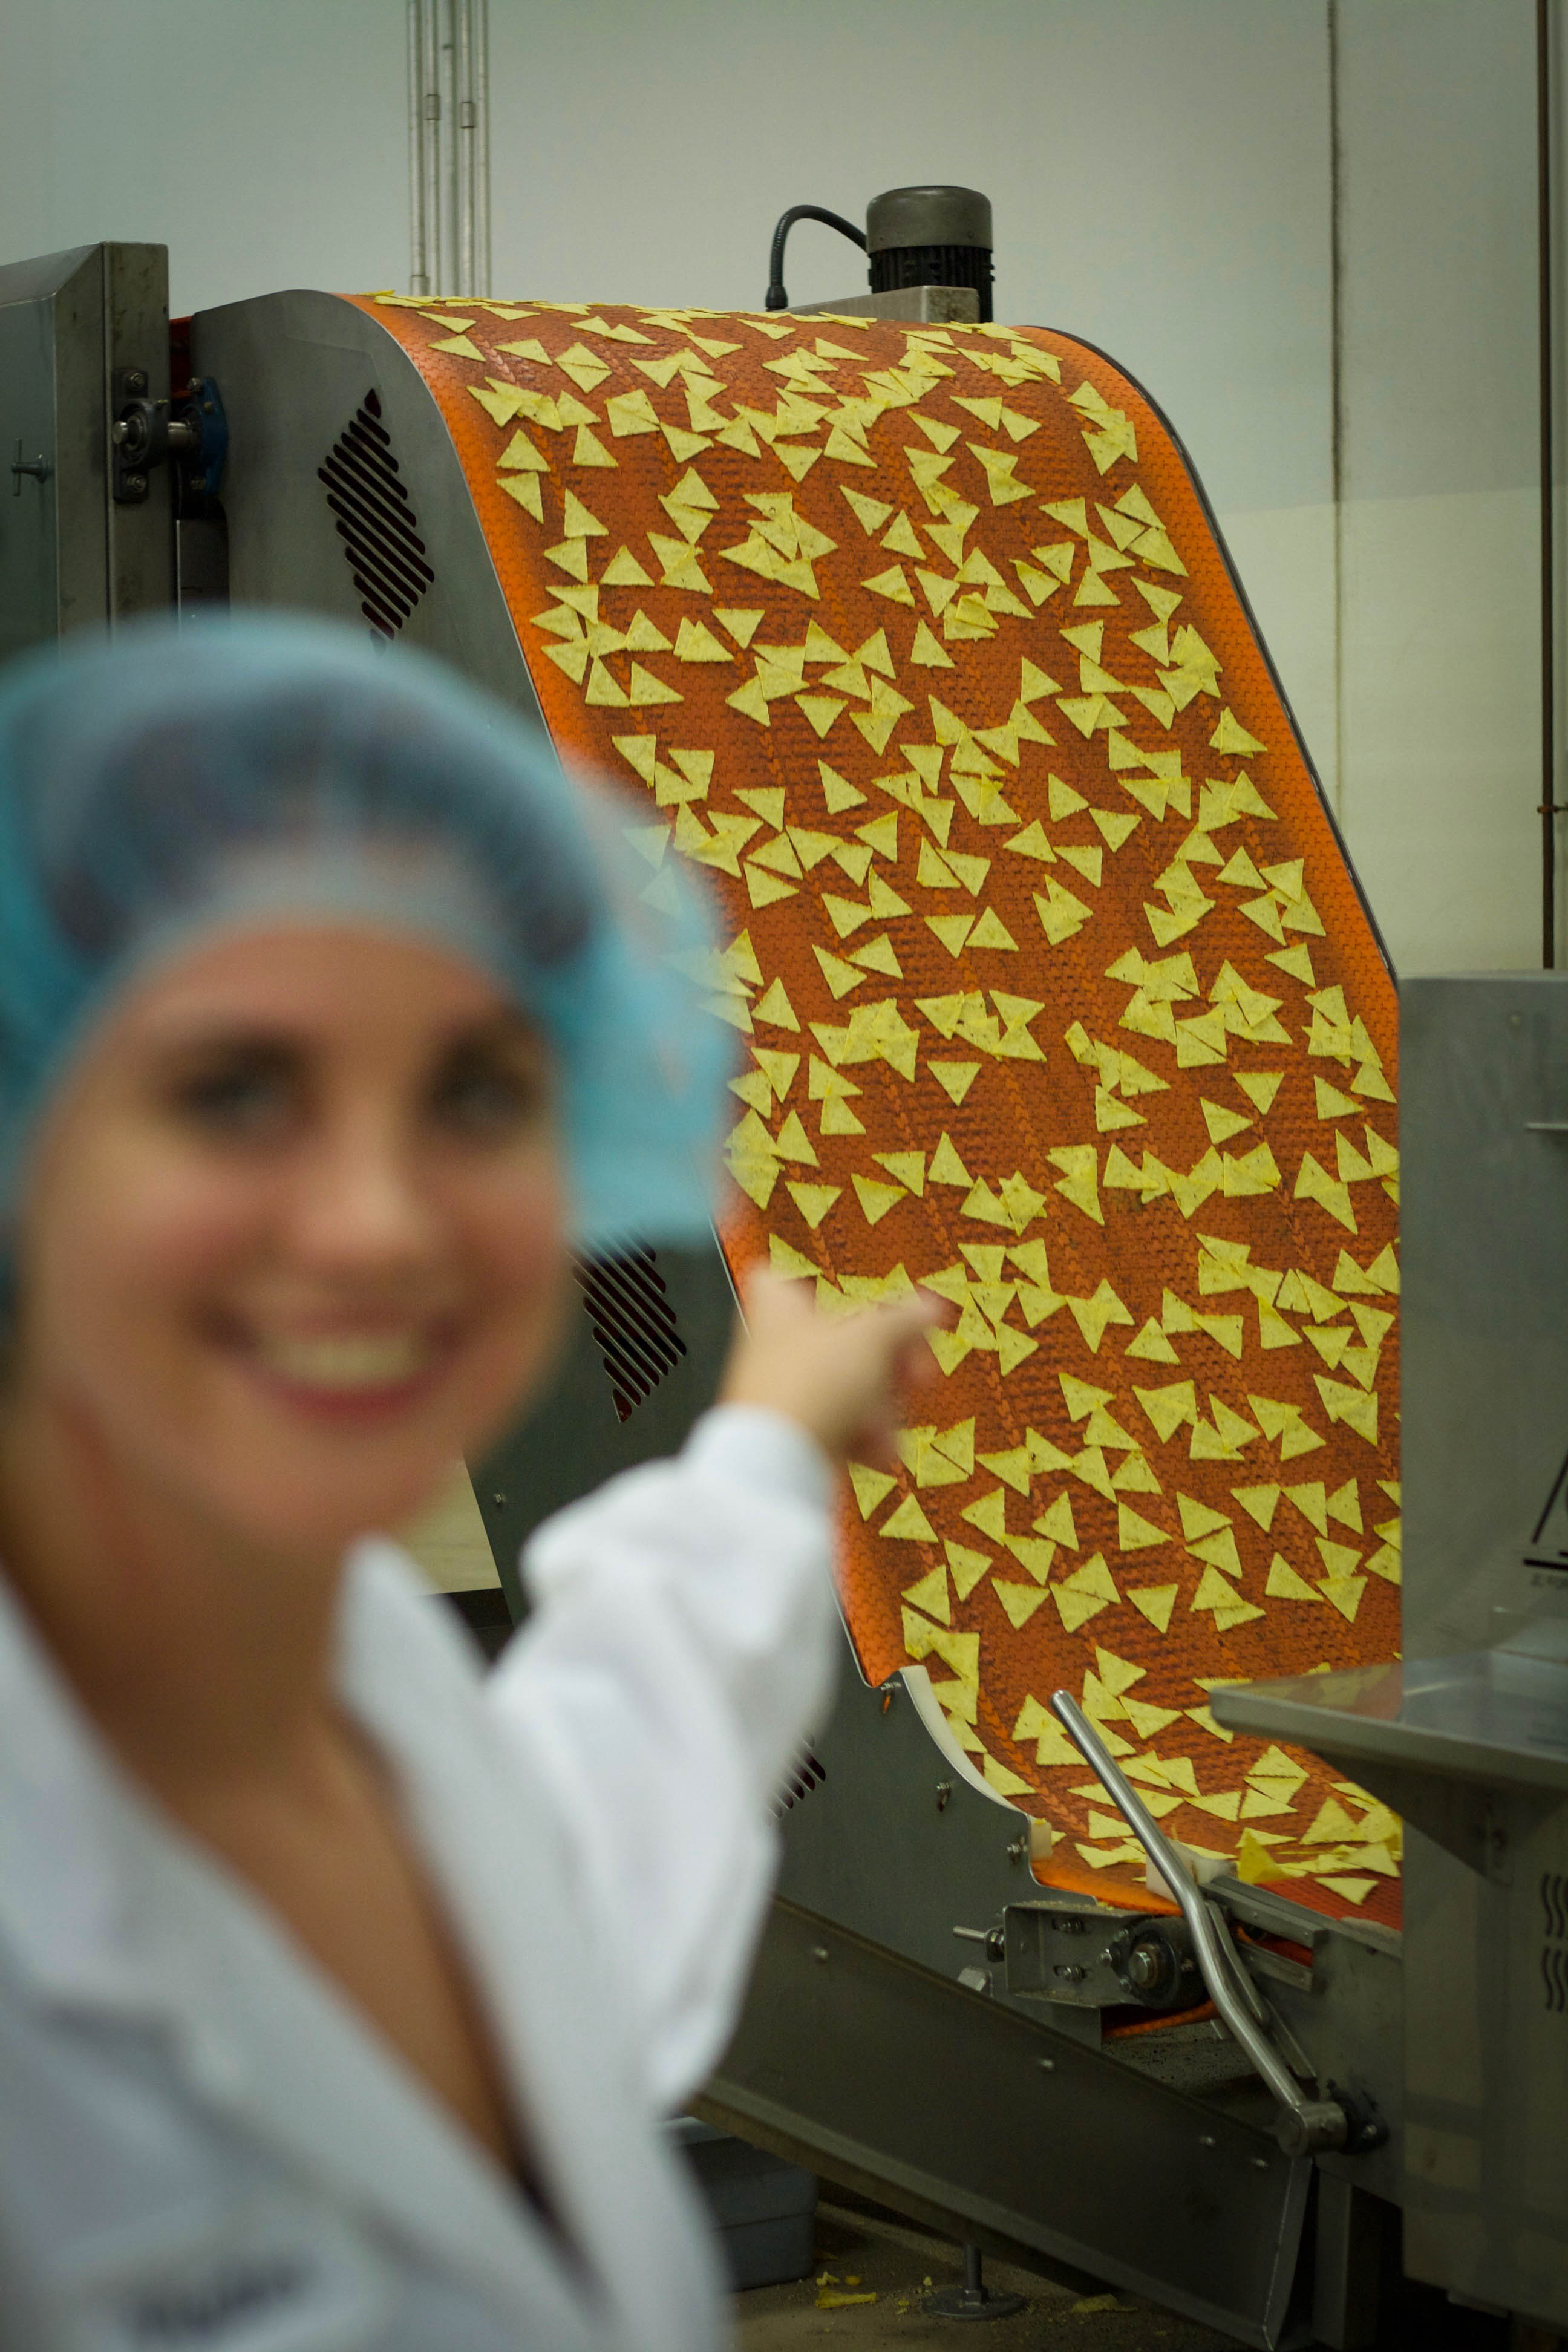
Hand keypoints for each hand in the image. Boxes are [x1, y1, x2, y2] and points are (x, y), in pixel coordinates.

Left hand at [718, 1268, 954, 1469]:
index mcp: (779, 1308)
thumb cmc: (809, 1386)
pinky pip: (838, 1426)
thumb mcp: (873, 1338)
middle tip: (911, 1370)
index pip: (782, 1276)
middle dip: (883, 1360)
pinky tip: (879, 1448)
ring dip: (878, 1405)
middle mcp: (775, 1348)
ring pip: (844, 1387)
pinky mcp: (795, 1433)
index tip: (854, 1290)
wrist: (780, 1463)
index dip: (817, 1280)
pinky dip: (863, 1436)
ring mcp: (785, 1393)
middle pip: (838, 1340)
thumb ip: (905, 1319)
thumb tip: (930, 1306)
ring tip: (891, 1418)